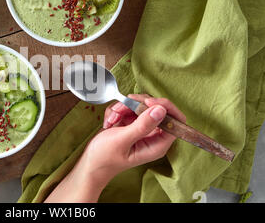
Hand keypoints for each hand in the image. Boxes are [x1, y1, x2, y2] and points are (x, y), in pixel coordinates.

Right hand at [46, 94, 185, 201]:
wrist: (90, 163)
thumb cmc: (105, 158)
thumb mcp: (122, 140)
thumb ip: (142, 125)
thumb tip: (161, 110)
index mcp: (157, 144)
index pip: (175, 120)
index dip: (164, 107)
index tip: (146, 102)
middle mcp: (153, 136)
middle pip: (156, 108)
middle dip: (136, 105)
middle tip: (120, 110)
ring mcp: (142, 128)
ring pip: (140, 105)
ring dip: (123, 108)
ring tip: (112, 120)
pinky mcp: (131, 123)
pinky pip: (129, 108)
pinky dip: (117, 111)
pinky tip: (109, 122)